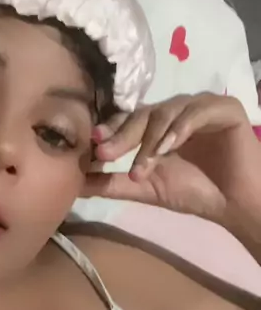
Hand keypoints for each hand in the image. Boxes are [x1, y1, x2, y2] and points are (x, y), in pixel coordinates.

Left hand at [83, 93, 260, 226]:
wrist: (235, 204)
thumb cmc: (195, 192)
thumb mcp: (146, 187)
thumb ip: (111, 183)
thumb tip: (73, 184)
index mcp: (157, 124)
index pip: (127, 118)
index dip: (110, 130)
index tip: (92, 148)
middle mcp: (176, 110)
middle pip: (142, 113)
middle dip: (122, 135)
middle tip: (106, 154)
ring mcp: (200, 106)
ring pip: (166, 111)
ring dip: (150, 139)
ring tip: (143, 167)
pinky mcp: (224, 108)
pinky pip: (195, 112)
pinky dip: (179, 130)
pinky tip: (168, 149)